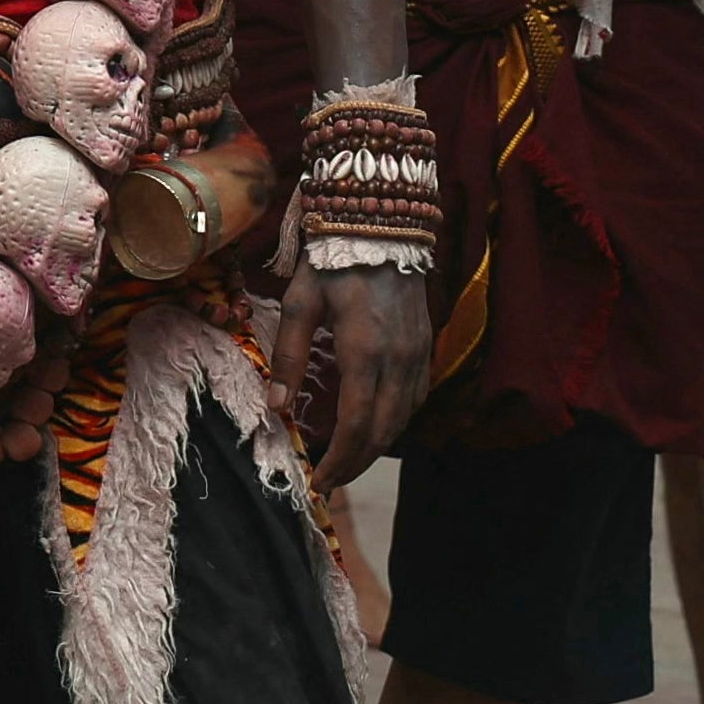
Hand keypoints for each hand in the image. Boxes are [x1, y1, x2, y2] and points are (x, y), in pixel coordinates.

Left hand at [283, 261, 432, 491]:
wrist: (381, 223)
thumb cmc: (333, 260)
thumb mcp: (300, 303)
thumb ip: (289, 357)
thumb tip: (277, 407)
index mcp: (363, 349)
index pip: (356, 424)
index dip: (339, 459)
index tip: (319, 481)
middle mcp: (398, 358)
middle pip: (383, 431)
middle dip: (356, 463)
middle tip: (331, 481)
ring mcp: (418, 352)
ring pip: (404, 419)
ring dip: (377, 447)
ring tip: (348, 460)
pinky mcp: (426, 345)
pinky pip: (417, 397)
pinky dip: (397, 421)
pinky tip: (378, 426)